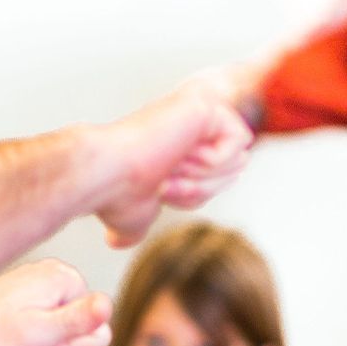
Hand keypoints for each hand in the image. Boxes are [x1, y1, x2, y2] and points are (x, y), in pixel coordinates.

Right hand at [91, 80, 253, 247]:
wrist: (107, 175)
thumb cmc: (117, 196)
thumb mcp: (135, 216)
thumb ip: (138, 223)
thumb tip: (116, 241)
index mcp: (181, 142)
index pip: (222, 179)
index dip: (197, 196)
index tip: (162, 190)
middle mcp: (191, 122)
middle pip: (237, 169)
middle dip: (205, 187)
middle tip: (167, 181)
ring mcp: (199, 110)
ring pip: (239, 158)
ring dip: (205, 176)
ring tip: (171, 166)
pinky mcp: (207, 104)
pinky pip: (239, 142)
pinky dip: (214, 161)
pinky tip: (182, 153)